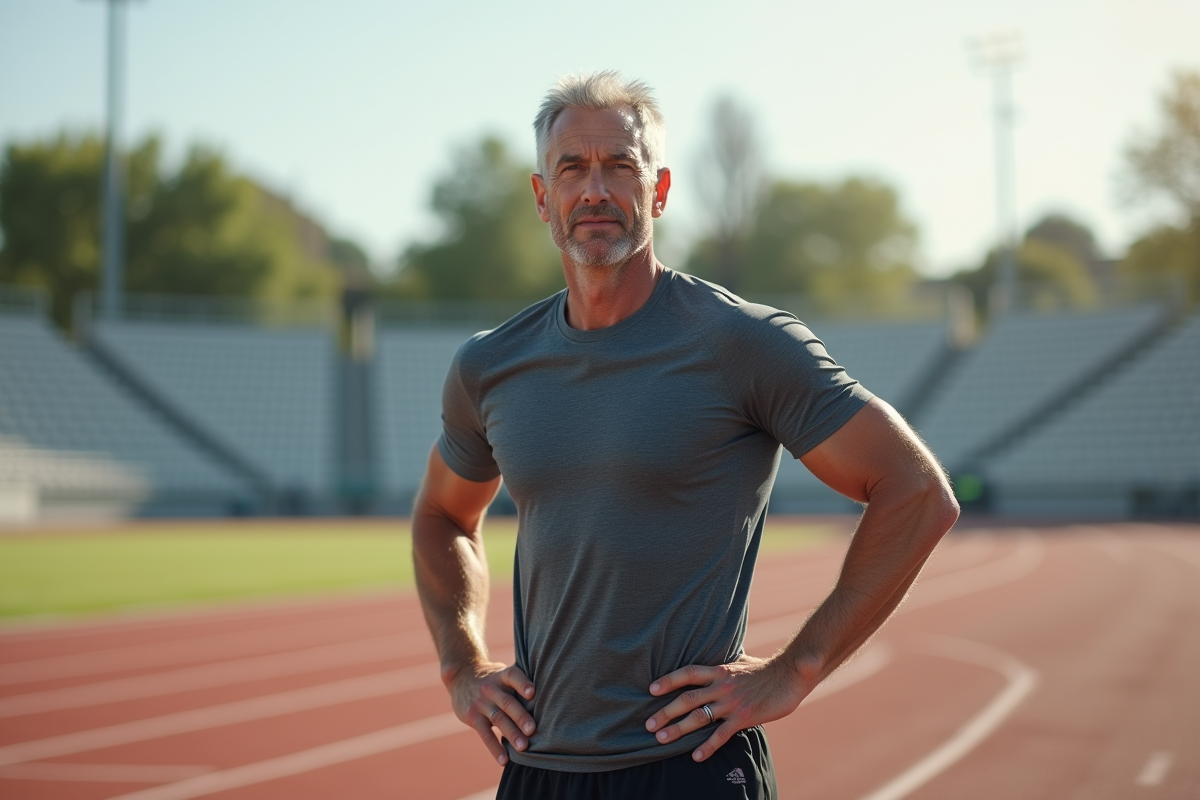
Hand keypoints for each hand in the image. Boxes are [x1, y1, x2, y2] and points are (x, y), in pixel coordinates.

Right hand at [447, 661, 535, 765]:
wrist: (461, 675)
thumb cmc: (492, 678)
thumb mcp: (502, 673)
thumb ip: (519, 682)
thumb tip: (550, 693)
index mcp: (501, 675)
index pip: (513, 676)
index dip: (522, 684)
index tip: (532, 693)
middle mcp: (491, 688)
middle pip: (507, 702)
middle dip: (520, 716)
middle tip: (533, 730)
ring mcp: (481, 703)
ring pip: (498, 719)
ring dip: (511, 734)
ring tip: (523, 747)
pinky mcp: (472, 717)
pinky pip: (485, 734)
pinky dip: (495, 748)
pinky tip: (504, 760)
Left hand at [645, 654, 806, 761]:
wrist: (791, 674)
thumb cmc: (765, 669)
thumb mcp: (741, 661)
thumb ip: (725, 664)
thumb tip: (716, 658)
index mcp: (720, 670)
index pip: (688, 673)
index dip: (668, 680)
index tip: (651, 689)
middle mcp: (722, 686)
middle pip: (687, 698)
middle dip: (665, 712)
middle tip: (648, 724)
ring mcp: (732, 703)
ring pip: (699, 717)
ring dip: (678, 729)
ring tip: (661, 739)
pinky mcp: (744, 717)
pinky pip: (721, 734)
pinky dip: (707, 746)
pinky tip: (696, 756)